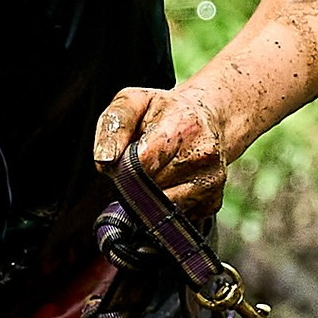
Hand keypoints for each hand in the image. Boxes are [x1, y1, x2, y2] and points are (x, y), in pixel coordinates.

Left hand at [94, 84, 228, 218]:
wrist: (207, 119)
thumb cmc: (165, 111)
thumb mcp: (133, 101)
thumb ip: (113, 125)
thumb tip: (104, 160)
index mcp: (183, 125)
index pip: (142, 164)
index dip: (124, 166)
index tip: (125, 157)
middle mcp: (203, 155)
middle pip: (150, 188)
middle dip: (137, 180)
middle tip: (143, 161)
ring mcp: (211, 181)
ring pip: (160, 207)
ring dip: (150, 196)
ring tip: (158, 170)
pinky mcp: (212, 202)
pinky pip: (174, 216)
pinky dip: (166, 205)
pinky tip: (173, 182)